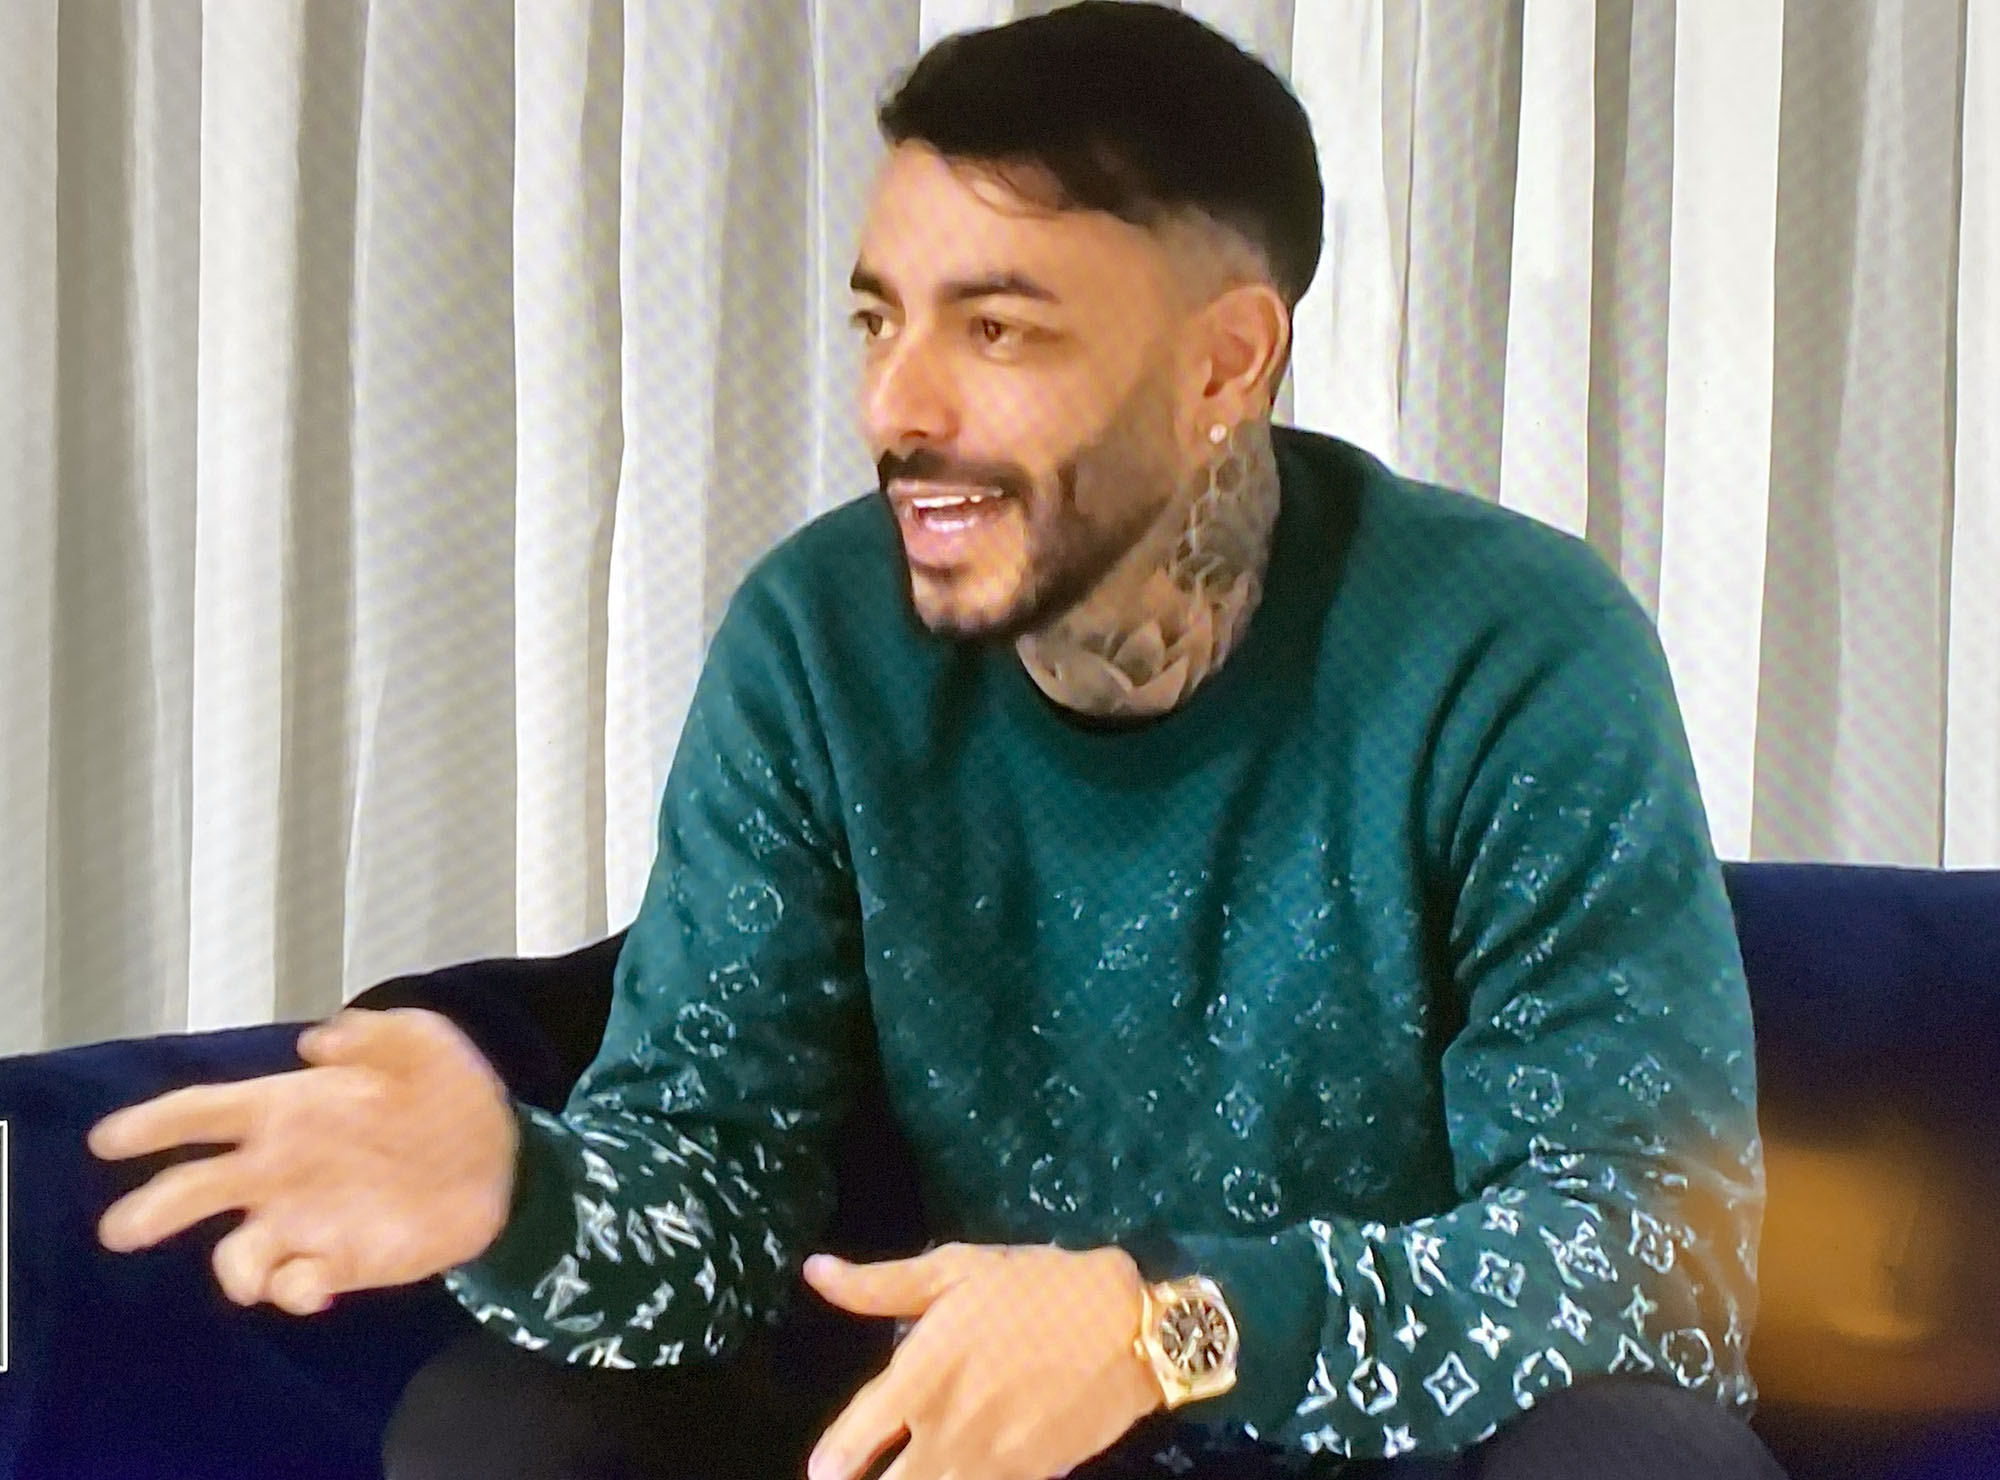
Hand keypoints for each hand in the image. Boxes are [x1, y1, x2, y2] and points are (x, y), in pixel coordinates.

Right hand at [87, 1007, 519, 1316]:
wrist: (503, 1155)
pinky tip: (314, 1284)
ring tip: (250, 1274)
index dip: (153, 1125)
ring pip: (237, 1255)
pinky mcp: (342, 1262)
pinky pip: (297, 1285)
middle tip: (122, 1229)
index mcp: (286, 1108)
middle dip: (152, 1210)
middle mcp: (281, 1168)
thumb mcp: (419, 1039)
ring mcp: (307, 1220)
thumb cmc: (449, 1090)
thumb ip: (369, 1033)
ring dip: (234, 1269)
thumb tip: (314, 1042)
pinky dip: (294, 1290)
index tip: (107, 1141)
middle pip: (194, 1191)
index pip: (204, 1113)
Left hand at [802, 1241, 1164, 1479]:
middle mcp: (946, 1431)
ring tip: (912, 1473)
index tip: (822, 1470)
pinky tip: (957, 1475)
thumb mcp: (956, 1271)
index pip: (853, 1443)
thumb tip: (815, 1272)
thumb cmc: (1035, 1290)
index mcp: (921, 1377)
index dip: (831, 1464)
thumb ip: (880, 1285)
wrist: (1128, 1327)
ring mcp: (988, 1464)